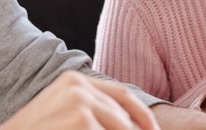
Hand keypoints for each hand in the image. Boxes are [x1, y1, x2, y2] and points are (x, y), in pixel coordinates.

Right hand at [0, 70, 158, 129]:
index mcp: (74, 80)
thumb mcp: (62, 113)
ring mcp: (81, 100)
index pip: (122, 93)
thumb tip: (128, 123)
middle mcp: (79, 85)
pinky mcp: (82, 118)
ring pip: (120, 127)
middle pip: (124, 114)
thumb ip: (92, 111)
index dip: (143, 114)